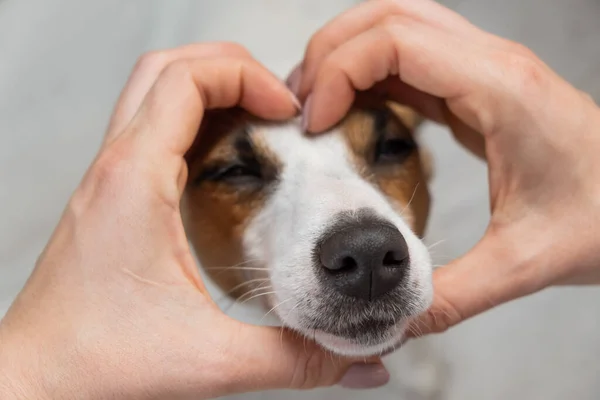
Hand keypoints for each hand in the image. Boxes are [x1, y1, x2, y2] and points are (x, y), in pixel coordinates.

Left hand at [0, 43, 387, 399]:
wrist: (39, 377)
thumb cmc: (97, 361)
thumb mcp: (210, 361)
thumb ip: (292, 359)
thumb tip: (358, 362)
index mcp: (135, 182)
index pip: (185, 81)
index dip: (246, 78)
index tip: (288, 110)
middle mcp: (116, 169)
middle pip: (167, 68)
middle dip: (231, 69)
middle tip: (277, 103)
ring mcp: (110, 179)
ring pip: (155, 92)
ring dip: (210, 90)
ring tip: (259, 121)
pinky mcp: (112, 196)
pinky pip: (152, 129)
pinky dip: (193, 121)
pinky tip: (227, 160)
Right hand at [288, 0, 599, 335]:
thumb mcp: (529, 262)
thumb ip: (456, 292)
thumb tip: (398, 315)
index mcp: (501, 90)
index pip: (396, 42)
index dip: (339, 72)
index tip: (313, 121)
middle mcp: (492, 65)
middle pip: (390, 16)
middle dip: (332, 52)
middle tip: (302, 103)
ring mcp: (486, 70)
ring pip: (400, 25)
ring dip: (349, 54)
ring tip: (318, 100)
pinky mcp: (480, 88)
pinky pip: (414, 59)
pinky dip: (372, 72)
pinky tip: (354, 109)